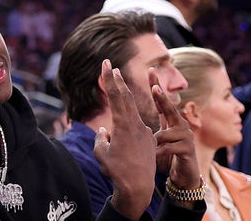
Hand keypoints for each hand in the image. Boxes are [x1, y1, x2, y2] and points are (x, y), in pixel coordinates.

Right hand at [94, 59, 155, 219]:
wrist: (138, 186)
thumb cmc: (116, 171)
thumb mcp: (101, 153)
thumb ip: (101, 139)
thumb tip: (104, 132)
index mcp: (123, 125)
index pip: (116, 96)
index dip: (109, 79)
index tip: (106, 64)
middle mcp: (135, 124)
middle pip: (126, 97)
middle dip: (117, 81)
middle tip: (111, 66)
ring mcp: (144, 131)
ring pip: (132, 110)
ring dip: (125, 97)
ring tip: (119, 84)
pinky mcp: (149, 140)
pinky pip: (137, 126)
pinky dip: (129, 120)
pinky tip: (124, 128)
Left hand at [151, 69, 200, 190]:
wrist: (184, 175)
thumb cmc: (167, 155)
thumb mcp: (156, 140)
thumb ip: (146, 129)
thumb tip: (129, 119)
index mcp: (170, 121)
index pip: (162, 101)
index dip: (157, 86)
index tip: (150, 70)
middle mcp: (180, 125)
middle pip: (170, 108)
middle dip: (162, 98)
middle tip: (154, 88)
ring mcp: (186, 136)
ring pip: (166, 133)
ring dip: (157, 142)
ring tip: (152, 150)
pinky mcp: (188, 149)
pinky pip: (169, 148)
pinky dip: (160, 152)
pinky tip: (155, 157)